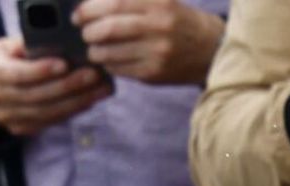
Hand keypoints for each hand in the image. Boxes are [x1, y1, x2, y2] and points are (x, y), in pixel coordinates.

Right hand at [0, 37, 109, 136]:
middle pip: (38, 96)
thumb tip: (57, 42)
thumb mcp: (7, 47)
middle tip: (93, 75)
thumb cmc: (4, 61)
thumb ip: (27, 45)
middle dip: (68, 86)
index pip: (18, 74)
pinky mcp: (22, 128)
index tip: (64, 64)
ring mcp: (9, 117)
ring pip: (48, 112)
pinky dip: (72, 111)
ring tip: (100, 89)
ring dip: (77, 101)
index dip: (41, 71)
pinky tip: (90, 100)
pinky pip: (51, 121)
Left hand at [74, 0, 223, 84]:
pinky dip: (108, 64)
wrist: (211, 49)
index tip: (78, 15)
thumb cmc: (178, 21)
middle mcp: (159, 28)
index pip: (113, 4)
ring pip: (110, 53)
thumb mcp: (161, 0)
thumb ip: (131, 0)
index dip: (89, 10)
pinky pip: (119, 69)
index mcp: (159, 4)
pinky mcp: (154, 74)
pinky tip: (110, 59)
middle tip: (85, 33)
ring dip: (94, 51)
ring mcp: (157, 53)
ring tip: (94, 47)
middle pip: (108, 29)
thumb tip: (92, 4)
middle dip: (89, 32)